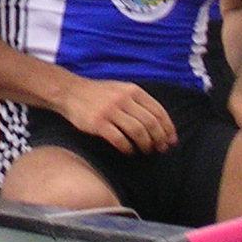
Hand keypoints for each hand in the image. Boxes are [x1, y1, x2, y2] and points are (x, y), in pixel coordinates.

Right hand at [59, 77, 177, 153]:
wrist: (70, 91)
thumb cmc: (98, 94)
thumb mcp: (121, 89)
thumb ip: (138, 102)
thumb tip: (159, 123)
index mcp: (132, 90)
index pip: (158, 111)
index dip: (168, 128)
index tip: (171, 141)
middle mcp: (123, 99)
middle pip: (150, 123)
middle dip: (159, 139)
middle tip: (160, 149)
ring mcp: (110, 111)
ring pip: (137, 131)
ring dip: (145, 145)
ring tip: (146, 151)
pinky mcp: (98, 123)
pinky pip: (119, 139)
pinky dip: (127, 148)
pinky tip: (129, 152)